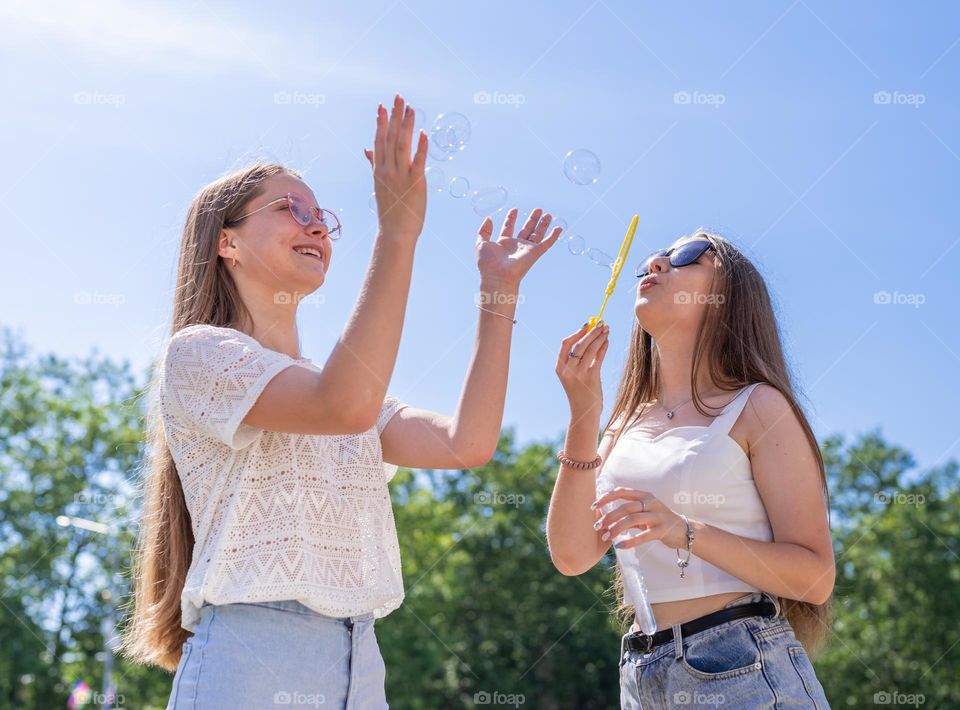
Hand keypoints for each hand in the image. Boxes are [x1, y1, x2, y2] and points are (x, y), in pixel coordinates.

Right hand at [364, 94, 427, 242]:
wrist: (395, 232)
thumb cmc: (390, 210)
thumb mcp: (379, 184)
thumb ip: (374, 164)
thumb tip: (367, 149)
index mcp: (380, 170)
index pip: (379, 140)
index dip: (381, 122)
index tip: (382, 105)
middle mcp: (388, 170)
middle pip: (390, 137)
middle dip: (394, 116)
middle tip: (399, 97)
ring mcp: (401, 176)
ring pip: (403, 145)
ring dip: (406, 125)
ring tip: (411, 108)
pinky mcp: (415, 183)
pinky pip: (418, 162)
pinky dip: (421, 147)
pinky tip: (423, 133)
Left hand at [476, 207, 562, 287]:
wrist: (497, 276)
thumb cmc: (488, 264)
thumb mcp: (481, 243)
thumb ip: (484, 231)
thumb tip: (488, 218)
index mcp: (504, 243)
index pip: (509, 227)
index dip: (511, 218)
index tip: (514, 210)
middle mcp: (516, 245)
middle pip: (526, 229)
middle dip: (532, 219)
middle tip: (538, 209)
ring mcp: (527, 249)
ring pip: (537, 234)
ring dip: (543, 224)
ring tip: (548, 214)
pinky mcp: (535, 253)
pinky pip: (547, 243)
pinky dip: (554, 236)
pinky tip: (559, 228)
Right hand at [555, 320, 608, 414]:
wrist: (584, 413)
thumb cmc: (580, 392)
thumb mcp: (575, 375)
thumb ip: (581, 358)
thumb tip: (592, 336)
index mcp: (560, 368)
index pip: (565, 344)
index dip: (577, 333)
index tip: (587, 324)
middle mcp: (568, 370)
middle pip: (579, 345)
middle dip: (591, 332)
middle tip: (601, 324)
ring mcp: (579, 375)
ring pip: (590, 350)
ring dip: (599, 338)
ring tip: (607, 330)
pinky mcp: (591, 378)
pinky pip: (598, 359)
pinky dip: (603, 348)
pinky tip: (607, 342)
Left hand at [590, 488, 688, 549]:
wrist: (683, 530)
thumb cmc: (658, 520)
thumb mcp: (644, 510)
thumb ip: (628, 510)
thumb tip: (604, 514)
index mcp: (644, 495)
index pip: (622, 492)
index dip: (606, 497)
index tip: (594, 506)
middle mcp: (651, 503)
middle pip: (625, 508)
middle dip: (608, 517)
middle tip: (597, 526)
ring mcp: (658, 516)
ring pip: (632, 520)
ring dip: (616, 529)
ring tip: (606, 537)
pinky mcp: (662, 530)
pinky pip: (643, 536)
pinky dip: (630, 541)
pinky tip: (620, 546)